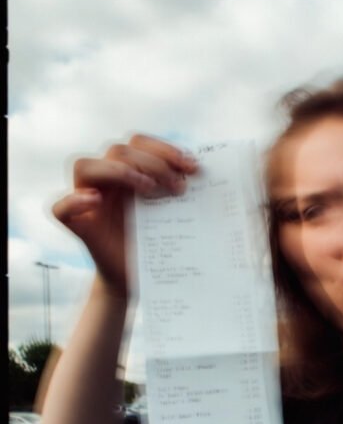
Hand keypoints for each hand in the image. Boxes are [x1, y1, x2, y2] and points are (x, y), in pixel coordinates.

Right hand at [52, 135, 197, 296]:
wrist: (138, 280)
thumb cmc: (157, 246)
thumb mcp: (173, 215)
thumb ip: (180, 191)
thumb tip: (202, 172)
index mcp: (128, 172)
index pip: (138, 143)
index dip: (164, 149)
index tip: (193, 167)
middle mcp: (105, 181)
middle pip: (117, 151)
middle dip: (152, 163)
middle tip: (179, 187)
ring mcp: (87, 201)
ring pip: (84, 165)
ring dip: (118, 171)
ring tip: (147, 188)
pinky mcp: (78, 225)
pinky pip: (60, 209)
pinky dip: (73, 201)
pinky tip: (94, 201)